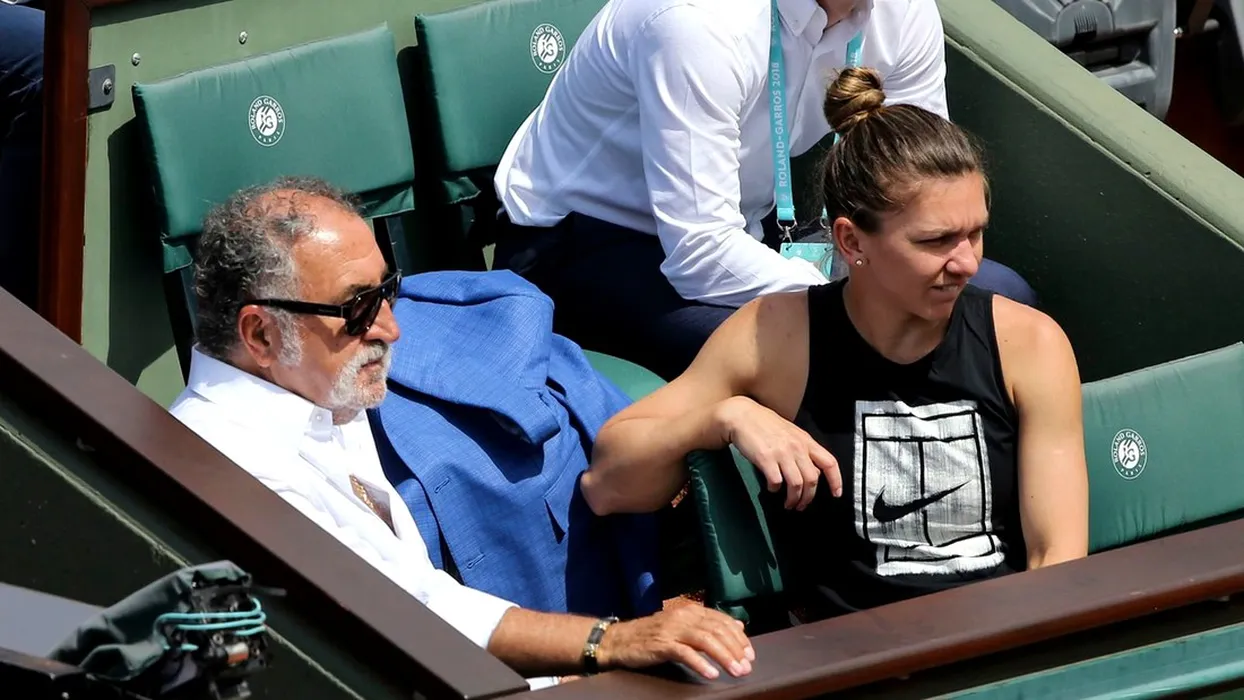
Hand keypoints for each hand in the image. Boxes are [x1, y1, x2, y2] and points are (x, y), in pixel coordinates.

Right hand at [595, 605, 754, 679]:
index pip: (721, 620)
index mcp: (690, 610)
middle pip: (717, 630)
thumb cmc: (652, 635)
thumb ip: (708, 624)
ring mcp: (672, 629)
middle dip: (735, 649)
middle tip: (746, 666)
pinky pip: (685, 653)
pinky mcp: (661, 644)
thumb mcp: (682, 625)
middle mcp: (683, 616)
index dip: (738, 637)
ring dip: (724, 657)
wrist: (619, 639)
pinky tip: (711, 673)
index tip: (750, 654)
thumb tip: (737, 625)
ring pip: (705, 640)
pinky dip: (700, 663)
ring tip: (736, 671)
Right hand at [715, 396, 840, 509]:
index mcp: (806, 441)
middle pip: (812, 480)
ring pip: (796, 484)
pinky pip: (776, 482)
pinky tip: (772, 488)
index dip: (836, 480)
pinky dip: (775, 489)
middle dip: (808, 498)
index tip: (836, 494)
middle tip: (801, 505)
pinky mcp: (765, 458)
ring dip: (793, 499)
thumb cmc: (766, 424)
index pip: (829, 462)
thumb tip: (812, 472)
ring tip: (788, 504)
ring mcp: (781, 453)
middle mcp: (797, 447)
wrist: (742, 416)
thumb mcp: (791, 433)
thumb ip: (803, 450)